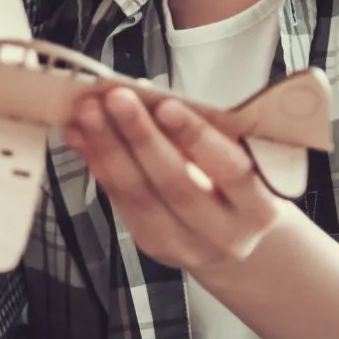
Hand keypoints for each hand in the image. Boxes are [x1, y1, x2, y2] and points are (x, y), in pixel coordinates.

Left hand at [63, 87, 290, 274]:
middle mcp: (224, 235)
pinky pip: (119, 202)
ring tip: (89, 112)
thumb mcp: (243, 160)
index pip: (231, 171)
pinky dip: (97, 164)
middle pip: (176, 185)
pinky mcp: (151, 246)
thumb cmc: (238, 189)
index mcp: (258, 209)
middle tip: (117, 99)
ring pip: (139, 196)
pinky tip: (81, 136)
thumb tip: (150, 92)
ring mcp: (184, 246)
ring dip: (108, 149)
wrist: (235, 242)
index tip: (167, 105)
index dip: (197, 138)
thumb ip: (206, 131)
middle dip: (141, 137)